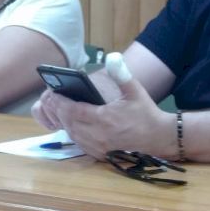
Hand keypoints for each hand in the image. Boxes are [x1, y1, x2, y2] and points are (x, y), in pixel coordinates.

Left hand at [34, 76, 175, 160]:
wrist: (158, 137)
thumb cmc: (145, 112)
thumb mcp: (134, 91)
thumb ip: (121, 74)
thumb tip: (112, 56)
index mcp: (105, 118)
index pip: (73, 110)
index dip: (60, 102)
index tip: (52, 93)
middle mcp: (99, 135)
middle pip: (68, 122)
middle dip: (57, 111)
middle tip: (51, 99)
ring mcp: (99, 146)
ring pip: (71, 134)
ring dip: (63, 122)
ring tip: (57, 109)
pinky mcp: (100, 153)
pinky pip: (79, 143)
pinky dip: (72, 133)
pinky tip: (70, 123)